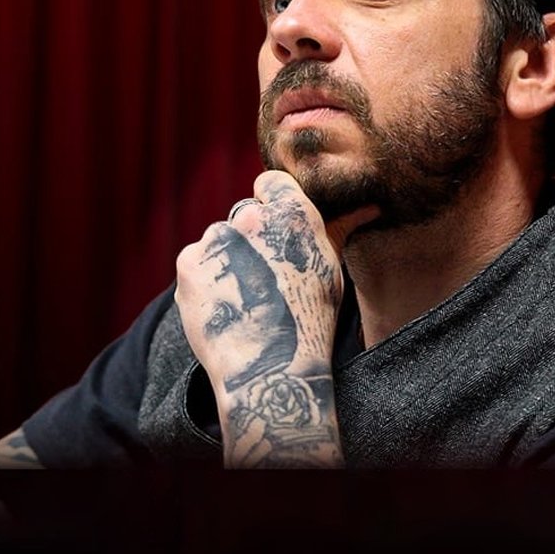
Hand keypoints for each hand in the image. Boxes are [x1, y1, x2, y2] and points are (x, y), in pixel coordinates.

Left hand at [174, 171, 374, 466]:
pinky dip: (205, 280)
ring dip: (226, 260)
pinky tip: (223, 306)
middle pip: (244, 215)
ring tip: (242, 301)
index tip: (274, 231)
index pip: (271, 183)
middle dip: (249, 238)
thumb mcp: (332, 272)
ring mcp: (215, 239)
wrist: (268, 370)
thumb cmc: (309, 323)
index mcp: (292, 213)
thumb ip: (336, 230)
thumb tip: (366, 205)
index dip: (272, 204)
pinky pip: (197, 261)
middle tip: (261, 279)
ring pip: (218, 240)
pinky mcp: (188, 262)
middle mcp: (252, 217)